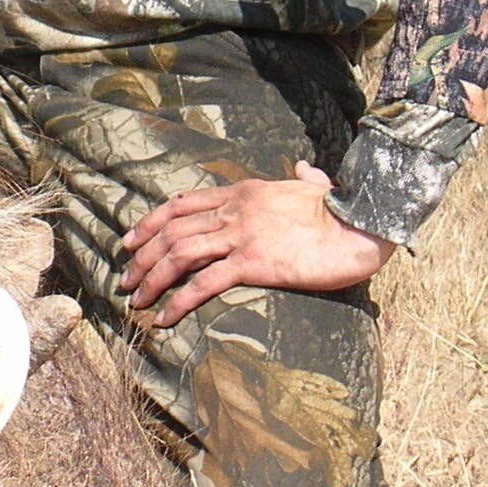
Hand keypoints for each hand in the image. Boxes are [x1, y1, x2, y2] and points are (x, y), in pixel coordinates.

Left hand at [118, 162, 396, 326]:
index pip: (181, 204)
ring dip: (151, 279)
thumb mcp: (315, 186)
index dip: (150, 223)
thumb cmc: (343, 211)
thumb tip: (304, 167)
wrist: (361, 225)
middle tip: (126, 279)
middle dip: (142, 257)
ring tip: (136, 301)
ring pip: (179, 255)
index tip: (130, 241)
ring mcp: (242, 235)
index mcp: (242, 191)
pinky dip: (178, 302)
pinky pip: (204, 283)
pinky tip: (164, 319)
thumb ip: (305, 177)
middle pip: (171, 231)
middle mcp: (234, 210)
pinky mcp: (254, 263)